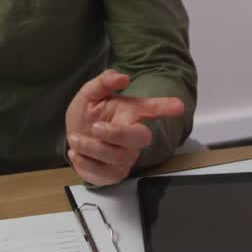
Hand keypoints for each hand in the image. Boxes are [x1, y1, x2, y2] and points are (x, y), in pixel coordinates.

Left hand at [65, 69, 185, 185]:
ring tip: (75, 138)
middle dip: (117, 134)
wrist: (72, 139)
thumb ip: (104, 82)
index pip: (152, 109)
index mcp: (130, 113)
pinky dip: (86, 163)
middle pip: (141, 137)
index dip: (166, 107)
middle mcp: (132, 135)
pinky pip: (106, 174)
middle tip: (95, 127)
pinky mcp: (114, 174)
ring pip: (118, 156)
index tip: (179, 106)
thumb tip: (123, 77)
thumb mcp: (89, 94)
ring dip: (92, 147)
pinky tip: (76, 153)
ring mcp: (125, 157)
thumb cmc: (87, 115)